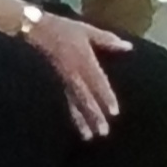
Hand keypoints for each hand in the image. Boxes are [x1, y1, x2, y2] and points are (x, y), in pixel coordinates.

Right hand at [21, 11, 130, 139]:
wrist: (39, 31)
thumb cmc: (66, 30)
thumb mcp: (88, 31)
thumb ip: (108, 40)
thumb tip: (128, 46)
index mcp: (84, 60)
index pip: (97, 82)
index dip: (106, 97)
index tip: (114, 113)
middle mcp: (75, 74)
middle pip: (86, 98)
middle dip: (94, 115)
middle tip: (103, 132)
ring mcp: (65, 81)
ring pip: (75, 104)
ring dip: (82, 120)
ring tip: (90, 136)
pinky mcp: (58, 84)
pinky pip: (66, 102)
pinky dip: (72, 115)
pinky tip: (78, 126)